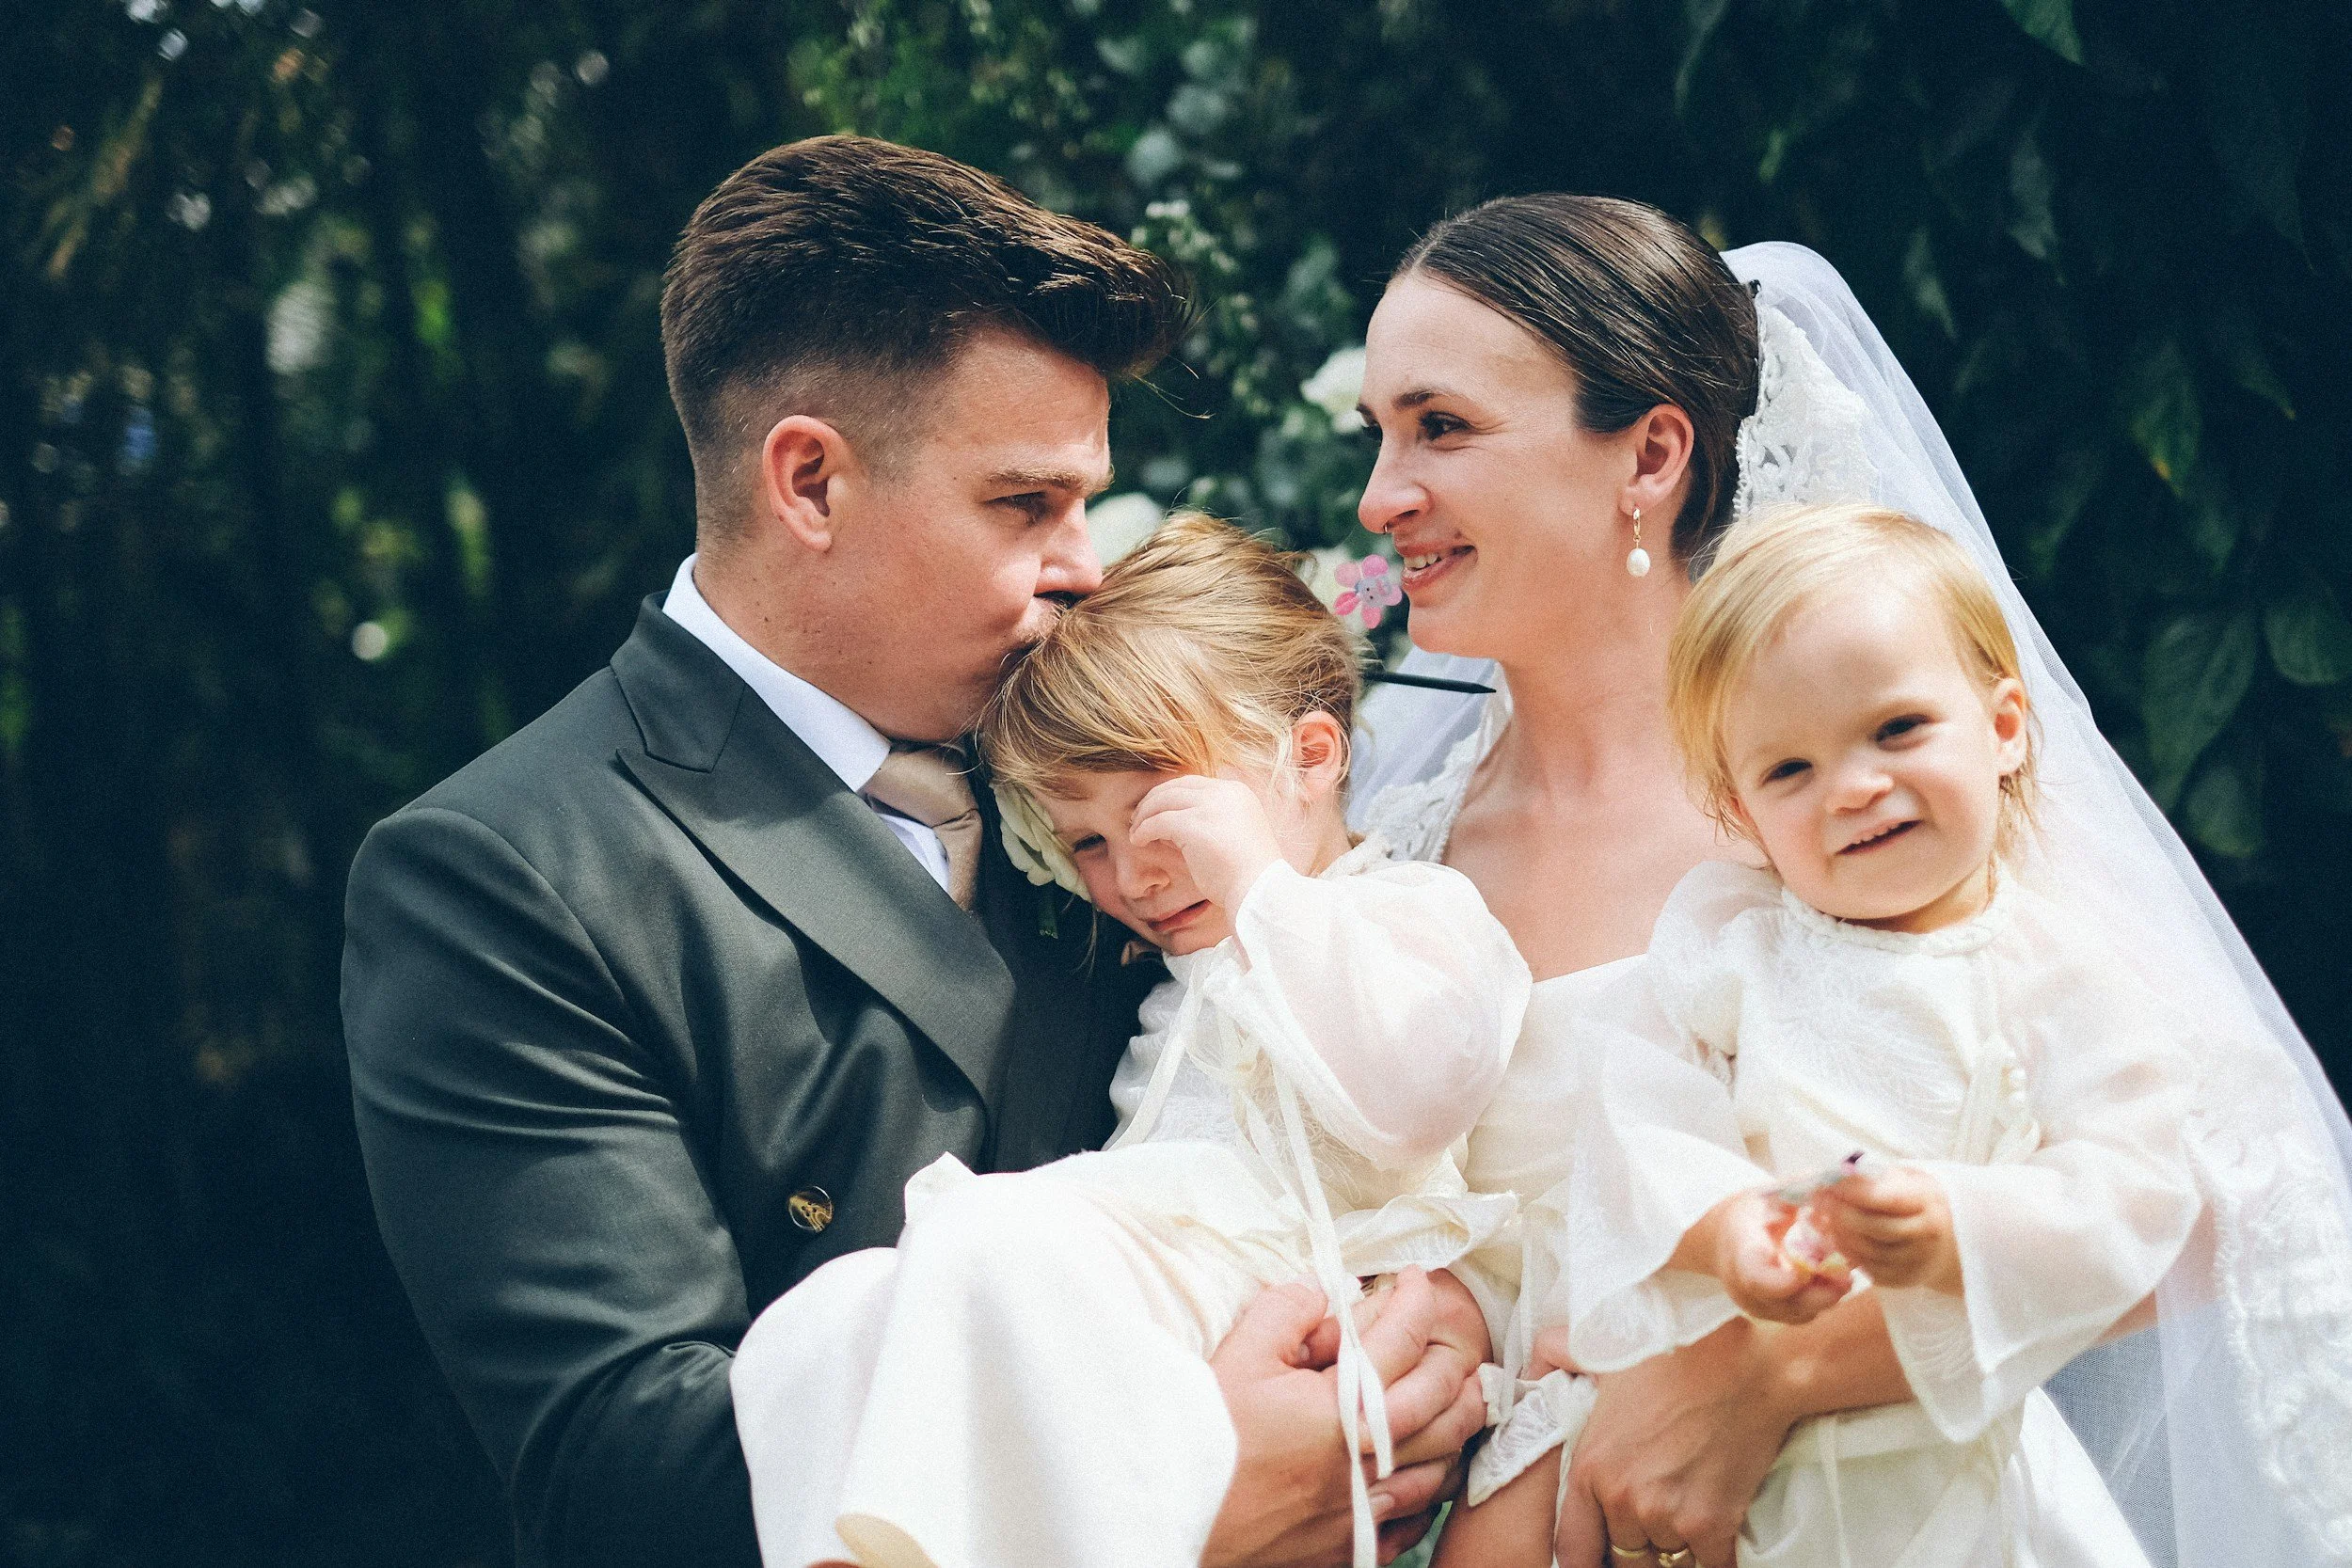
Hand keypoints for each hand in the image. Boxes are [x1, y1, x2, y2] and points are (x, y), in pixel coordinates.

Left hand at [1131, 774, 1284, 911]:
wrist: (1258, 890)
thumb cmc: (1246, 872)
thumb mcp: (1231, 835)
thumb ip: (1206, 822)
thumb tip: (1169, 822)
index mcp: (1237, 792)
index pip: (1195, 783)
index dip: (1171, 794)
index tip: (1156, 809)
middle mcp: (1224, 792)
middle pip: (1176, 786)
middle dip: (1153, 800)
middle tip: (1138, 818)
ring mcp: (1210, 806)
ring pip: (1164, 799)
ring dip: (1145, 815)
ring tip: (1136, 832)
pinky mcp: (1194, 824)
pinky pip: (1159, 821)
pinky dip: (1144, 830)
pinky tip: (1139, 841)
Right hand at [1204, 1268, 1487, 1567]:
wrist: (1173, 1516)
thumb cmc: (1203, 1437)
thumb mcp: (1238, 1355)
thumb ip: (1286, 1311)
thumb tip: (1321, 1293)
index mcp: (1342, 1407)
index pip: (1401, 1339)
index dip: (1415, 1300)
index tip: (1414, 1279)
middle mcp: (1366, 1461)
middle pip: (1442, 1403)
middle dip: (1455, 1362)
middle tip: (1451, 1339)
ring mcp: (1363, 1510)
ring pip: (1442, 1466)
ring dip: (1458, 1427)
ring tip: (1462, 1400)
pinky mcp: (1349, 1548)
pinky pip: (1413, 1523)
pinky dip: (1430, 1493)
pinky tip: (1426, 1474)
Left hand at [1553, 1317, 1793, 1567]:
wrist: (1752, 1363)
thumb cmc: (1677, 1353)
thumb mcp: (1602, 1349)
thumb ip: (1558, 1356)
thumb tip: (1531, 1365)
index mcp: (1590, 1467)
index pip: (1571, 1549)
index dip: (1586, 1555)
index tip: (1600, 1550)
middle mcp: (1624, 1499)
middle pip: (1623, 1557)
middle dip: (1635, 1545)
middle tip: (1651, 1518)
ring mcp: (1669, 1516)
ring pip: (1665, 1561)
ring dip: (1673, 1547)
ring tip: (1682, 1516)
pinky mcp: (1714, 1526)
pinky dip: (1711, 1558)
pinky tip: (1714, 1538)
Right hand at [1686, 1191, 1851, 1325]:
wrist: (1724, 1237)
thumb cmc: (1753, 1213)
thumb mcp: (1773, 1194)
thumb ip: (1804, 1188)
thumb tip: (1842, 1177)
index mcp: (1741, 1248)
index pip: (1757, 1277)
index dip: (1785, 1282)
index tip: (1810, 1272)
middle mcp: (1743, 1284)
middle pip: (1784, 1303)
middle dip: (1821, 1293)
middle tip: (1848, 1277)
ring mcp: (1755, 1303)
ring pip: (1798, 1313)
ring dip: (1824, 1297)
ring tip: (1843, 1275)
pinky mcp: (1770, 1314)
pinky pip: (1801, 1316)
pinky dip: (1819, 1302)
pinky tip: (1829, 1281)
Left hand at [1816, 1165, 1958, 1290]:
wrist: (1945, 1236)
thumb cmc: (1913, 1199)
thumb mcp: (1902, 1179)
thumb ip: (1871, 1177)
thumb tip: (1832, 1175)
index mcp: (1927, 1202)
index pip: (1887, 1199)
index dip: (1853, 1193)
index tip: (1830, 1185)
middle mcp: (1927, 1234)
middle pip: (1875, 1228)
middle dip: (1841, 1214)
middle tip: (1820, 1202)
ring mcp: (1918, 1260)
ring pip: (1869, 1251)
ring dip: (1840, 1235)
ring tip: (1826, 1219)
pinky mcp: (1906, 1279)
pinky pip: (1870, 1269)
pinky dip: (1849, 1254)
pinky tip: (1840, 1238)